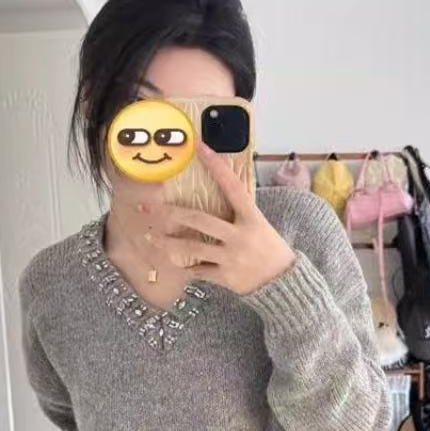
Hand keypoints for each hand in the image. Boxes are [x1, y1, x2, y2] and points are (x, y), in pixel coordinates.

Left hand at [139, 141, 296, 294]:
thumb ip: (240, 212)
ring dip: (167, 244)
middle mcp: (239, 236)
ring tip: (150, 239)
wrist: (283, 282)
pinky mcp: (226, 277)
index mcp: (251, 218)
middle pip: (199, 220)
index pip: (232, 186)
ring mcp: (231, 257)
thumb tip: (222, 191)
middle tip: (147, 209)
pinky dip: (187, 268)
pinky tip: (176, 265)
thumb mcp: (260, 225)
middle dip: (170, 214)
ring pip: (192, 248)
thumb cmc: (270, 249)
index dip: (217, 166)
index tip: (200, 147)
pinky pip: (199, 271)